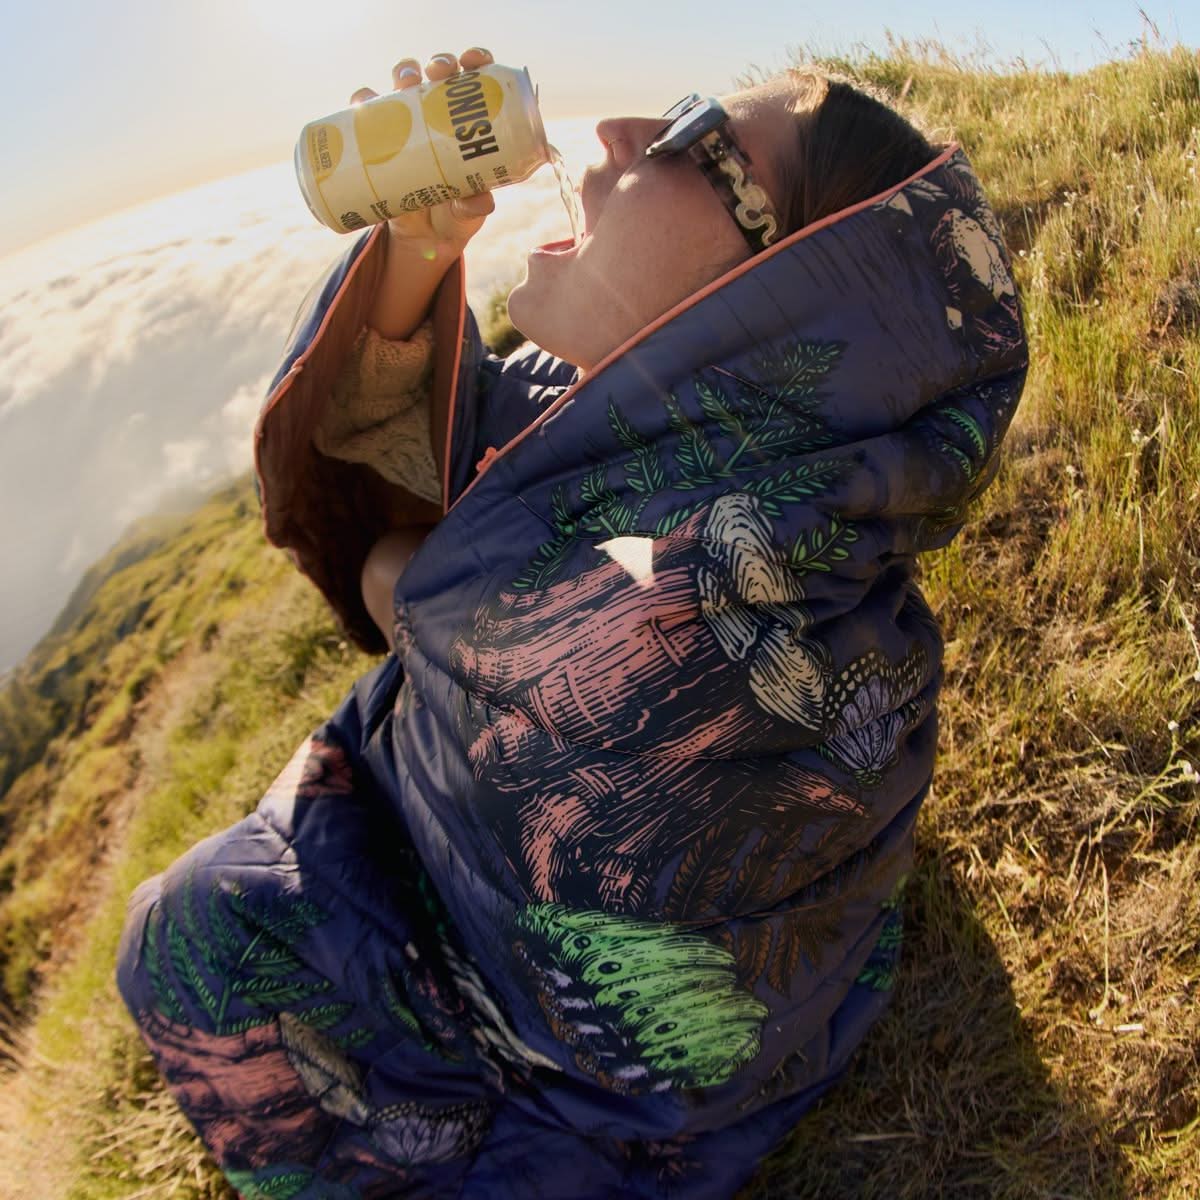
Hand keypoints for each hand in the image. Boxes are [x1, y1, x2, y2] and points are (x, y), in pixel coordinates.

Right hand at [349, 48, 497, 261]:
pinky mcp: (380, 138)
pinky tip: (363, 102)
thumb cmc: (455, 216)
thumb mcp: (467, 213)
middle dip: (439, 63)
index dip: (477, 61)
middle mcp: (439, 114)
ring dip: (404, 71)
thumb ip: (474, 206)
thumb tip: (482, 202)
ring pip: (404, 82)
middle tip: (439, 72)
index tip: (473, 61)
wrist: (423, 237)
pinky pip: (367, 111)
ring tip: (407, 82)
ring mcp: (409, 122)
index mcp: (469, 122)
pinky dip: (363, 101)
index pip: (476, 81)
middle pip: (439, 73)